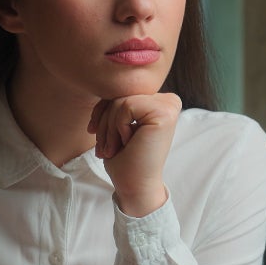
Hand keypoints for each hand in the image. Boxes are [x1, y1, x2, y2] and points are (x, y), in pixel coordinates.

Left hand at [87, 93, 180, 216]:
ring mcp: (169, 105)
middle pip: (120, 93)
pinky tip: (126, 144)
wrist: (134, 186)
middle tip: (105, 147)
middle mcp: (168, 100)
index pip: (121, 91)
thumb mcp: (116, 123)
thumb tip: (104, 78)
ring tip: (113, 148)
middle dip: (103, 120)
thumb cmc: (124, 159)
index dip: (102, 110)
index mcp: (158, 102)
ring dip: (108, 128)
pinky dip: (116, 128)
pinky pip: (125, 106)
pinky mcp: (165, 113)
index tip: (96, 133)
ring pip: (120, 100)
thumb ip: (117, 101)